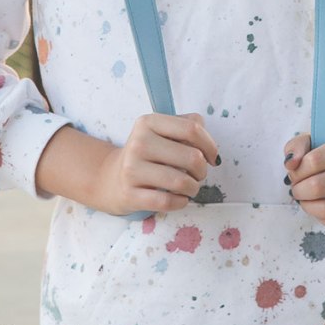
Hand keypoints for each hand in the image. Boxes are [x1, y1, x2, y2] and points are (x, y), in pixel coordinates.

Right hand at [100, 112, 219, 215]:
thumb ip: (187, 127)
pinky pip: (167, 201)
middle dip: (202, 170)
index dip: (210, 145)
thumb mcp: (162, 132)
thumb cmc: (147, 154)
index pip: (191, 129)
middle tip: (198, 174)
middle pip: (191, 156)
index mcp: (149, 122)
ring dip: (193, 188)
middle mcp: (139, 142)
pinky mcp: (130, 194)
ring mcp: (132, 169)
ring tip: (190, 187)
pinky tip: (180, 199)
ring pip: (181, 181)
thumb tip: (209, 145)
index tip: (212, 157)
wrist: (113, 178)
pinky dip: (181, 202)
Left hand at [283, 116, 324, 230]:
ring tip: (305, 198)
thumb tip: (290, 164)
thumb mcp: (315, 139)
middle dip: (299, 190)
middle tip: (296, 188)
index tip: (295, 171)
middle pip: (319, 187)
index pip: (315, 160)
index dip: (298, 170)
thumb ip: (297, 146)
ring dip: (307, 206)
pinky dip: (321, 218)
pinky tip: (318, 207)